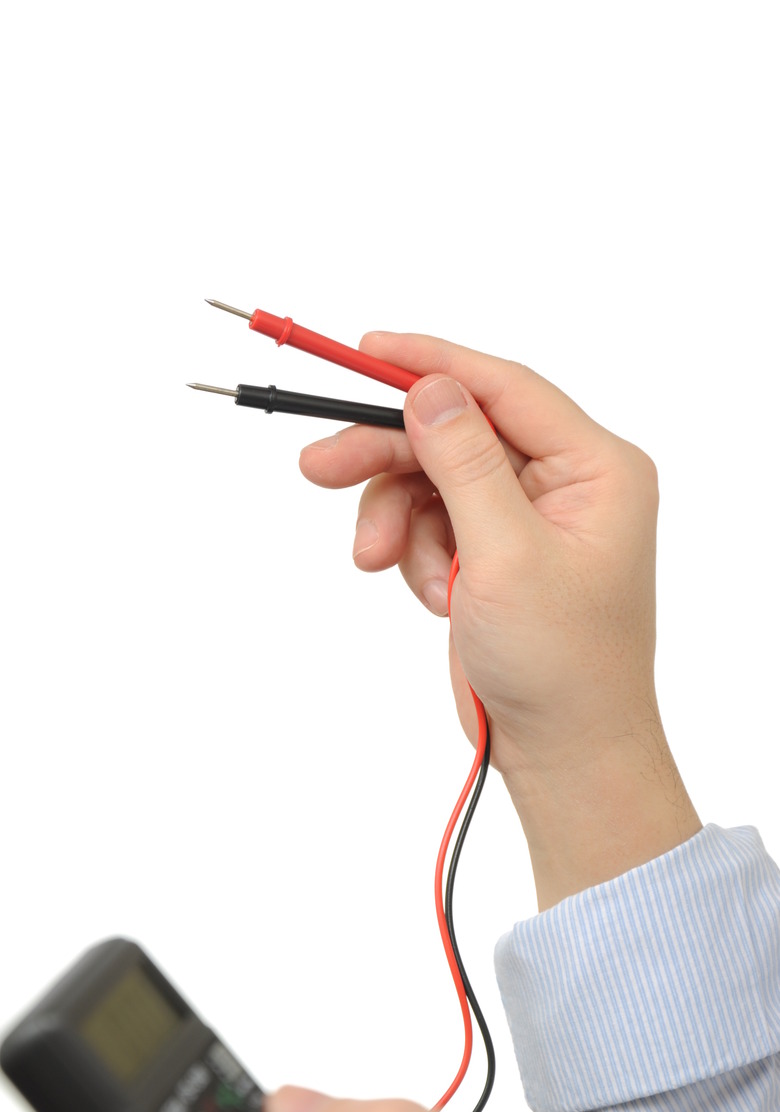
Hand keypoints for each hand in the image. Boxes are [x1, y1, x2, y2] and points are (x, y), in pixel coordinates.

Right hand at [300, 332, 700, 907]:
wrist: (561, 749)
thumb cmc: (561, 666)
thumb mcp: (507, 557)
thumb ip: (466, 464)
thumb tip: (431, 387)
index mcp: (595, 469)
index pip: (504, 387)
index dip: (432, 362)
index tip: (366, 349)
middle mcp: (563, 482)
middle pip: (454, 433)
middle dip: (389, 456)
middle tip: (319, 466)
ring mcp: (524, 518)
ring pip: (431, 479)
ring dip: (396, 520)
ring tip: (381, 563)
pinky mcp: (491, 550)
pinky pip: (429, 522)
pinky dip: (414, 553)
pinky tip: (433, 595)